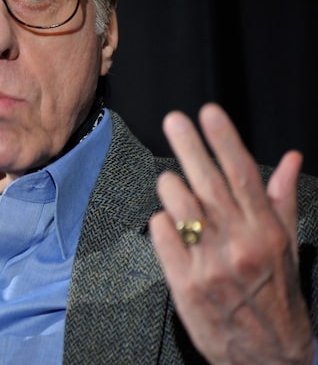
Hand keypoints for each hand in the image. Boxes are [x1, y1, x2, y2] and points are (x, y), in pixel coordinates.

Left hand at [149, 103, 313, 363]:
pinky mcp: (184, 283)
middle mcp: (239, 245)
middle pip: (208, 183)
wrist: (267, 358)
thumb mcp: (286, 249)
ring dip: (171, 187)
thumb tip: (291, 159)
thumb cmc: (276, 297)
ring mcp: (210, 264)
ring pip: (179, 205)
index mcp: (267, 233)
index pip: (243, 176)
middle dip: (189, 146)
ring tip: (173, 183)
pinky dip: (162, 222)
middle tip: (174, 120)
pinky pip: (163, 235)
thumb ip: (281, 201)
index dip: (224, 140)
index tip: (209, 113)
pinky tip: (169, 223)